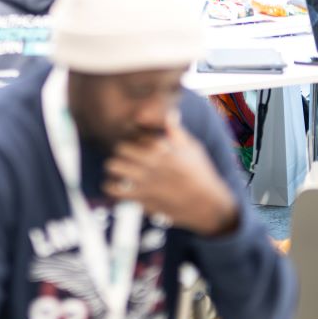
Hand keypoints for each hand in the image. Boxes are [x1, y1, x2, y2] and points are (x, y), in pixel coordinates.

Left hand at [104, 115, 238, 236]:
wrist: (206, 205)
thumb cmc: (201, 174)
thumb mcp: (193, 148)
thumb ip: (177, 131)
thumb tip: (171, 113)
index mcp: (163, 148)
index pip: (136, 134)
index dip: (135, 137)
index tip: (138, 143)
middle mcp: (151, 162)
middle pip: (120, 147)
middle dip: (121, 151)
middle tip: (125, 157)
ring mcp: (144, 181)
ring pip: (112, 166)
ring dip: (113, 167)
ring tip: (118, 170)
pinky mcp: (141, 198)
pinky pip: (114, 190)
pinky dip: (111, 187)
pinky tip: (118, 187)